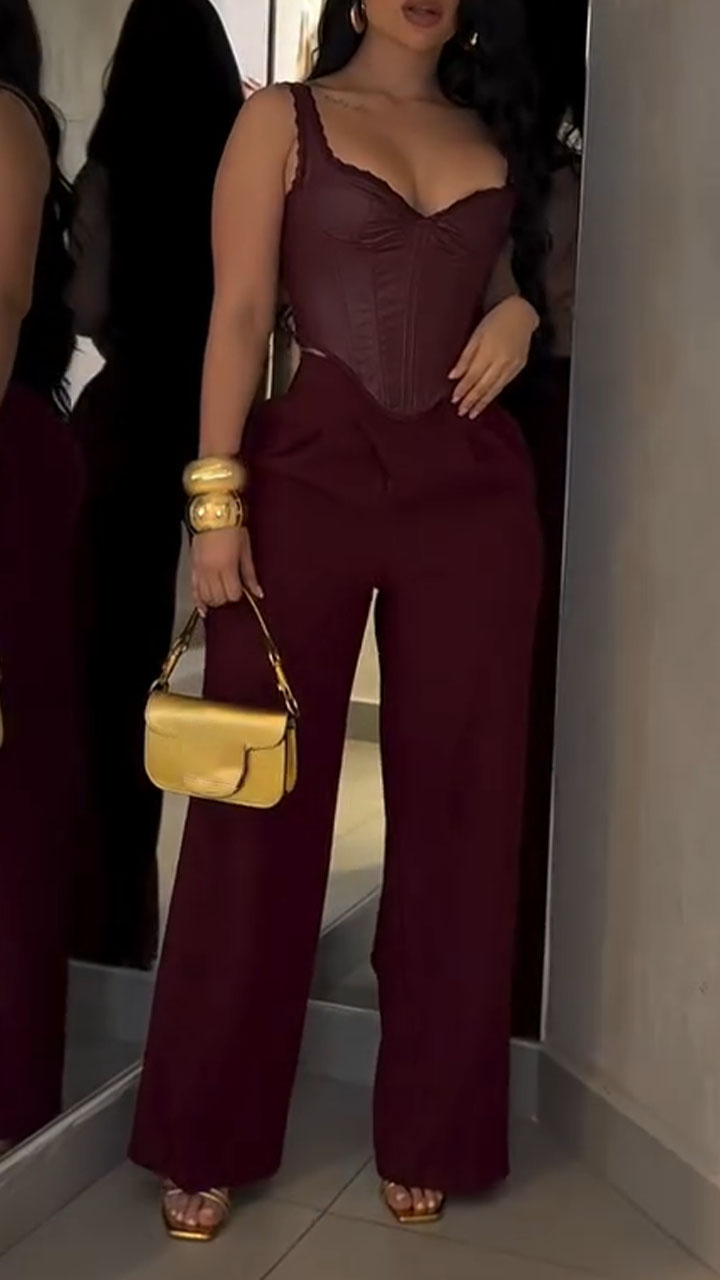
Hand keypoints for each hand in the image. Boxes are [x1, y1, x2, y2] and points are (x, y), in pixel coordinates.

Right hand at [191, 526, 262, 616]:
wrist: (214, 512)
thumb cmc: (233, 528)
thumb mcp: (246, 550)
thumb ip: (250, 574)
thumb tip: (258, 593)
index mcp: (227, 567)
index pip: (232, 594)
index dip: (238, 594)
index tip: (241, 589)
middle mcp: (211, 571)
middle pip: (218, 598)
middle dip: (226, 598)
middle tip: (231, 591)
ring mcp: (199, 569)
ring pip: (205, 596)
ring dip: (214, 599)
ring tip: (220, 596)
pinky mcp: (192, 566)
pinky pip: (193, 589)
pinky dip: (198, 601)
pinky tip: (203, 610)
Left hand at [449, 297, 538, 418]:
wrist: (521, 313)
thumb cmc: (495, 320)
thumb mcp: (476, 334)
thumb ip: (466, 357)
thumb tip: (454, 376)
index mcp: (489, 351)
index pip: (473, 376)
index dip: (463, 389)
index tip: (454, 399)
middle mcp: (502, 361)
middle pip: (484, 386)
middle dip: (472, 400)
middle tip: (461, 412)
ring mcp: (513, 366)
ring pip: (495, 389)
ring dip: (483, 402)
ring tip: (473, 413)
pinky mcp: (519, 367)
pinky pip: (504, 384)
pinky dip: (494, 394)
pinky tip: (487, 400)